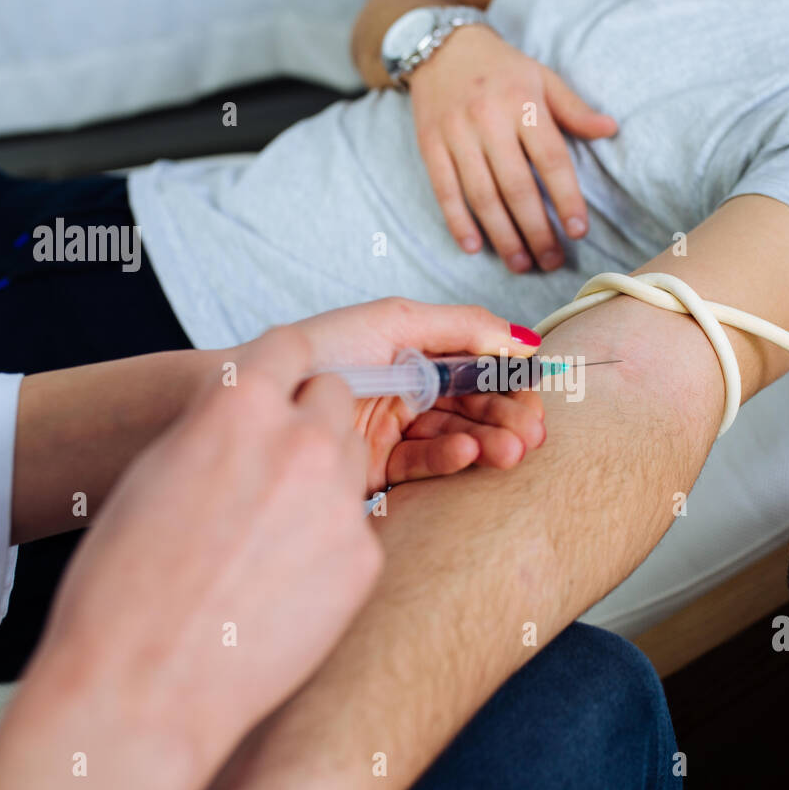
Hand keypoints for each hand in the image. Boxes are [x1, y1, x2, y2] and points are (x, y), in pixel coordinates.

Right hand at [0, 327, 381, 789]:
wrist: (145, 686)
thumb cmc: (127, 585)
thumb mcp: (157, 472)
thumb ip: (215, 427)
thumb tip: (245, 416)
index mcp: (239, 407)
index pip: (289, 346)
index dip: (283, 368)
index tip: (284, 382)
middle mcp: (301, 441)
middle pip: (334, 400)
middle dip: (309, 422)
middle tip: (274, 468)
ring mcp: (340, 500)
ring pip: (351, 460)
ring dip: (323, 478)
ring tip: (271, 532)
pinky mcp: (364, 556)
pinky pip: (357, 526)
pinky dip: (330, 543)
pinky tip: (285, 581)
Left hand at [275, 297, 547, 492]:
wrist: (253, 393)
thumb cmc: (320, 347)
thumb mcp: (394, 321)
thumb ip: (462, 327)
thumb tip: (527, 339)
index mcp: (415, 356)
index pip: (478, 372)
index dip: (510, 386)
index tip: (535, 398)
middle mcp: (408, 394)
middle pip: (473, 408)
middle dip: (507, 419)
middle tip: (532, 434)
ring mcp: (392, 433)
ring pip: (456, 438)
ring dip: (488, 441)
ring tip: (511, 450)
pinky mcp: (374, 469)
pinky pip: (422, 465)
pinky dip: (450, 459)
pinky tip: (469, 454)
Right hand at [409, 25, 617, 272]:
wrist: (439, 45)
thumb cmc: (501, 68)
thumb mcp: (542, 77)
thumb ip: (573, 109)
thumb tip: (611, 129)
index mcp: (523, 102)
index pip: (551, 159)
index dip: (566, 198)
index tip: (578, 231)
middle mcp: (489, 119)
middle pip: (516, 186)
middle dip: (535, 229)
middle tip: (550, 260)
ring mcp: (456, 133)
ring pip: (482, 195)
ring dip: (502, 235)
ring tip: (520, 264)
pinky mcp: (429, 144)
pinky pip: (445, 190)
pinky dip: (458, 221)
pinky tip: (474, 248)